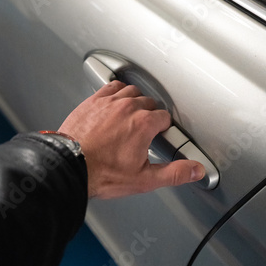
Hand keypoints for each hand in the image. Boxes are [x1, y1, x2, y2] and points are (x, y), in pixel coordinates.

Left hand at [58, 80, 204, 198]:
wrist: (69, 167)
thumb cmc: (102, 173)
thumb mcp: (144, 179)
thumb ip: (174, 173)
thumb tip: (195, 170)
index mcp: (144, 124)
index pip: (164, 118)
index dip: (163, 128)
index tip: (158, 136)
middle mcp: (128, 108)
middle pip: (150, 103)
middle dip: (150, 116)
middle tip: (145, 130)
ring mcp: (109, 102)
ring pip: (132, 92)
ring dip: (136, 102)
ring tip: (133, 115)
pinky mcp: (93, 101)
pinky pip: (112, 86)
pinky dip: (118, 91)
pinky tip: (117, 101)